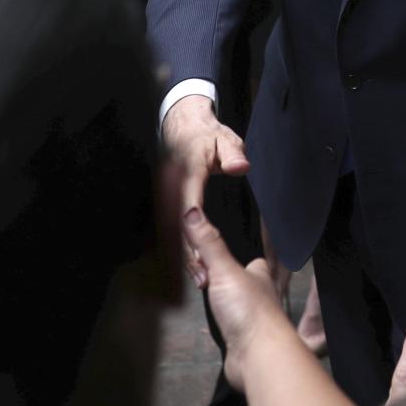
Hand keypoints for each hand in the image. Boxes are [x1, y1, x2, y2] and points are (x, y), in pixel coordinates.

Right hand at [162, 95, 249, 287]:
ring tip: (201, 278)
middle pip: (176, 225)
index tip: (203, 253)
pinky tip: (192, 265)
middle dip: (188, 252)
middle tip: (205, 277)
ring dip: (183, 255)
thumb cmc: (209, 136)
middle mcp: (173, 184)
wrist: (185, 127)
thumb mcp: (226, 140)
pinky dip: (179, 247)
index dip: (194, 230)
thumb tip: (239, 167)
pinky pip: (170, 228)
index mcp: (188, 170)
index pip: (189, 203)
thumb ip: (233, 154)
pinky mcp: (165, 201)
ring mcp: (166, 193)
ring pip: (170, 230)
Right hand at [184, 205, 286, 390]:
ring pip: (227, 298)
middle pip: (231, 275)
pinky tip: (207, 315)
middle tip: (198, 275)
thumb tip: (191, 210)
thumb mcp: (225, 270)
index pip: (243, 253)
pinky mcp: (239, 336)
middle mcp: (258, 291)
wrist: (258, 359)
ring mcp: (249, 314)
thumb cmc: (249, 309)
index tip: (204, 249)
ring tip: (199, 290)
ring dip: (213, 296)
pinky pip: (223, 319)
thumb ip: (208, 243)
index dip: (223, 250)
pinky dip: (214, 317)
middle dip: (213, 274)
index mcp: (260, 271)